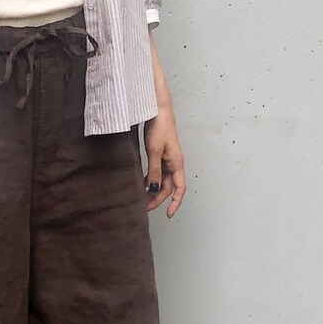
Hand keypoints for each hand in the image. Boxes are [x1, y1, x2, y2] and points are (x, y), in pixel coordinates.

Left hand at [143, 100, 186, 217]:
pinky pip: (158, 172)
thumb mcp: (154, 151)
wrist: (157, 109)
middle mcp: (174, 163)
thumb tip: (154, 189)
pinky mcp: (161, 154)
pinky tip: (143, 183)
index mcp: (177, 163)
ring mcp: (168, 159)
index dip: (175, 203)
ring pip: (163, 180)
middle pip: (169, 187)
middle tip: (145, 207)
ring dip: (154, 190)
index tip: (168, 214)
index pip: (179, 189)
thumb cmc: (159, 126)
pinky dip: (152, 180)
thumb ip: (155, 171)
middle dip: (158, 199)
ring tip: (142, 198)